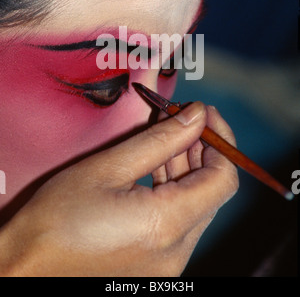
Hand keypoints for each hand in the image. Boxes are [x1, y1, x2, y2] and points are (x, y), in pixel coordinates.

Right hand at [0, 102, 237, 276]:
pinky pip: (180, 220)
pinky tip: (157, 163)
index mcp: (166, 225)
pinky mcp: (157, 265)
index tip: (205, 112)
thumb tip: (196, 115)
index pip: (222, 179)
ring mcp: (168, 262)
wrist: (30, 265)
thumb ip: (160, 140)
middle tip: (184, 117)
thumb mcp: (109, 166)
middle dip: (203, 149)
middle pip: (211, 191)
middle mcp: (176, 251)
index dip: (221, 140)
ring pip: (197, 204)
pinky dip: (176, 188)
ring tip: (168, 134)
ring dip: (188, 167)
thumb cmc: (59, 215)